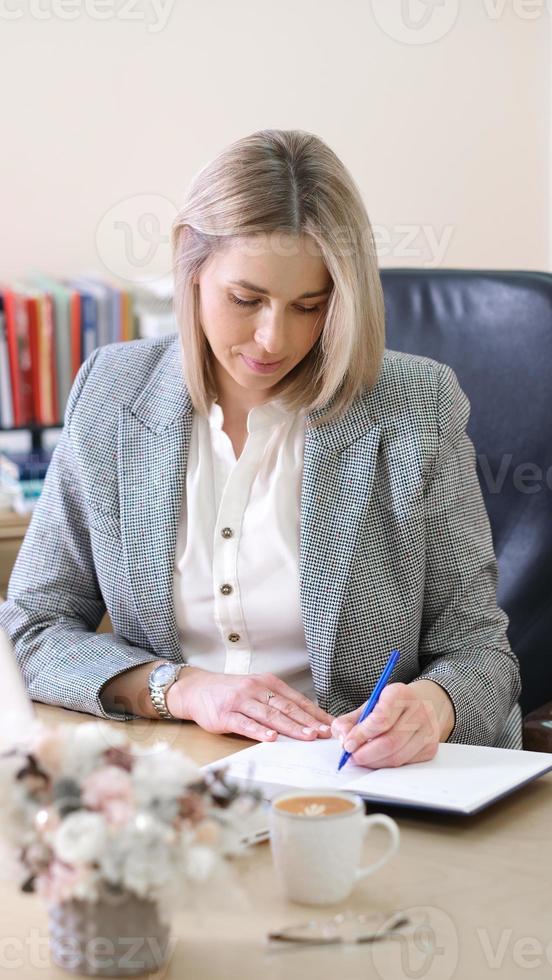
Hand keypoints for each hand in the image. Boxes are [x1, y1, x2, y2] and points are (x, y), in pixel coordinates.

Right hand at [167, 668, 334, 741]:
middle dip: (308, 721)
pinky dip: (259, 731)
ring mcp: (240, 701)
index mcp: (268, 683)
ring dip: (290, 726)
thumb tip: (306, 719)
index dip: (314, 713)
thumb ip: (277, 702)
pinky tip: (271, 738)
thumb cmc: (231, 693)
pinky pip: (245, 723)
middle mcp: (256, 688)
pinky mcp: (225, 714)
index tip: (330, 725)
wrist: (196, 689)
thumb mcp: (256, 690)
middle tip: (324, 733)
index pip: (296, 700)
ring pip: (269, 715)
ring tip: (306, 736)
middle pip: (286, 707)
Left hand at [331, 681, 454, 768]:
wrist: (422, 704)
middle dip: (366, 754)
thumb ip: (350, 720)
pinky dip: (387, 765)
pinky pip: (405, 763)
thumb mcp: (370, 705)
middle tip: (352, 758)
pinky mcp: (430, 748)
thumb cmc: (391, 706)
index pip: (381, 718)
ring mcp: (428, 731)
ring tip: (362, 759)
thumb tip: (342, 738)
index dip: (362, 734)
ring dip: (375, 763)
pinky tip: (378, 759)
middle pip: (390, 741)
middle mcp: (418, 711)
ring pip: (397, 756)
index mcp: (400, 694)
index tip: (347, 744)